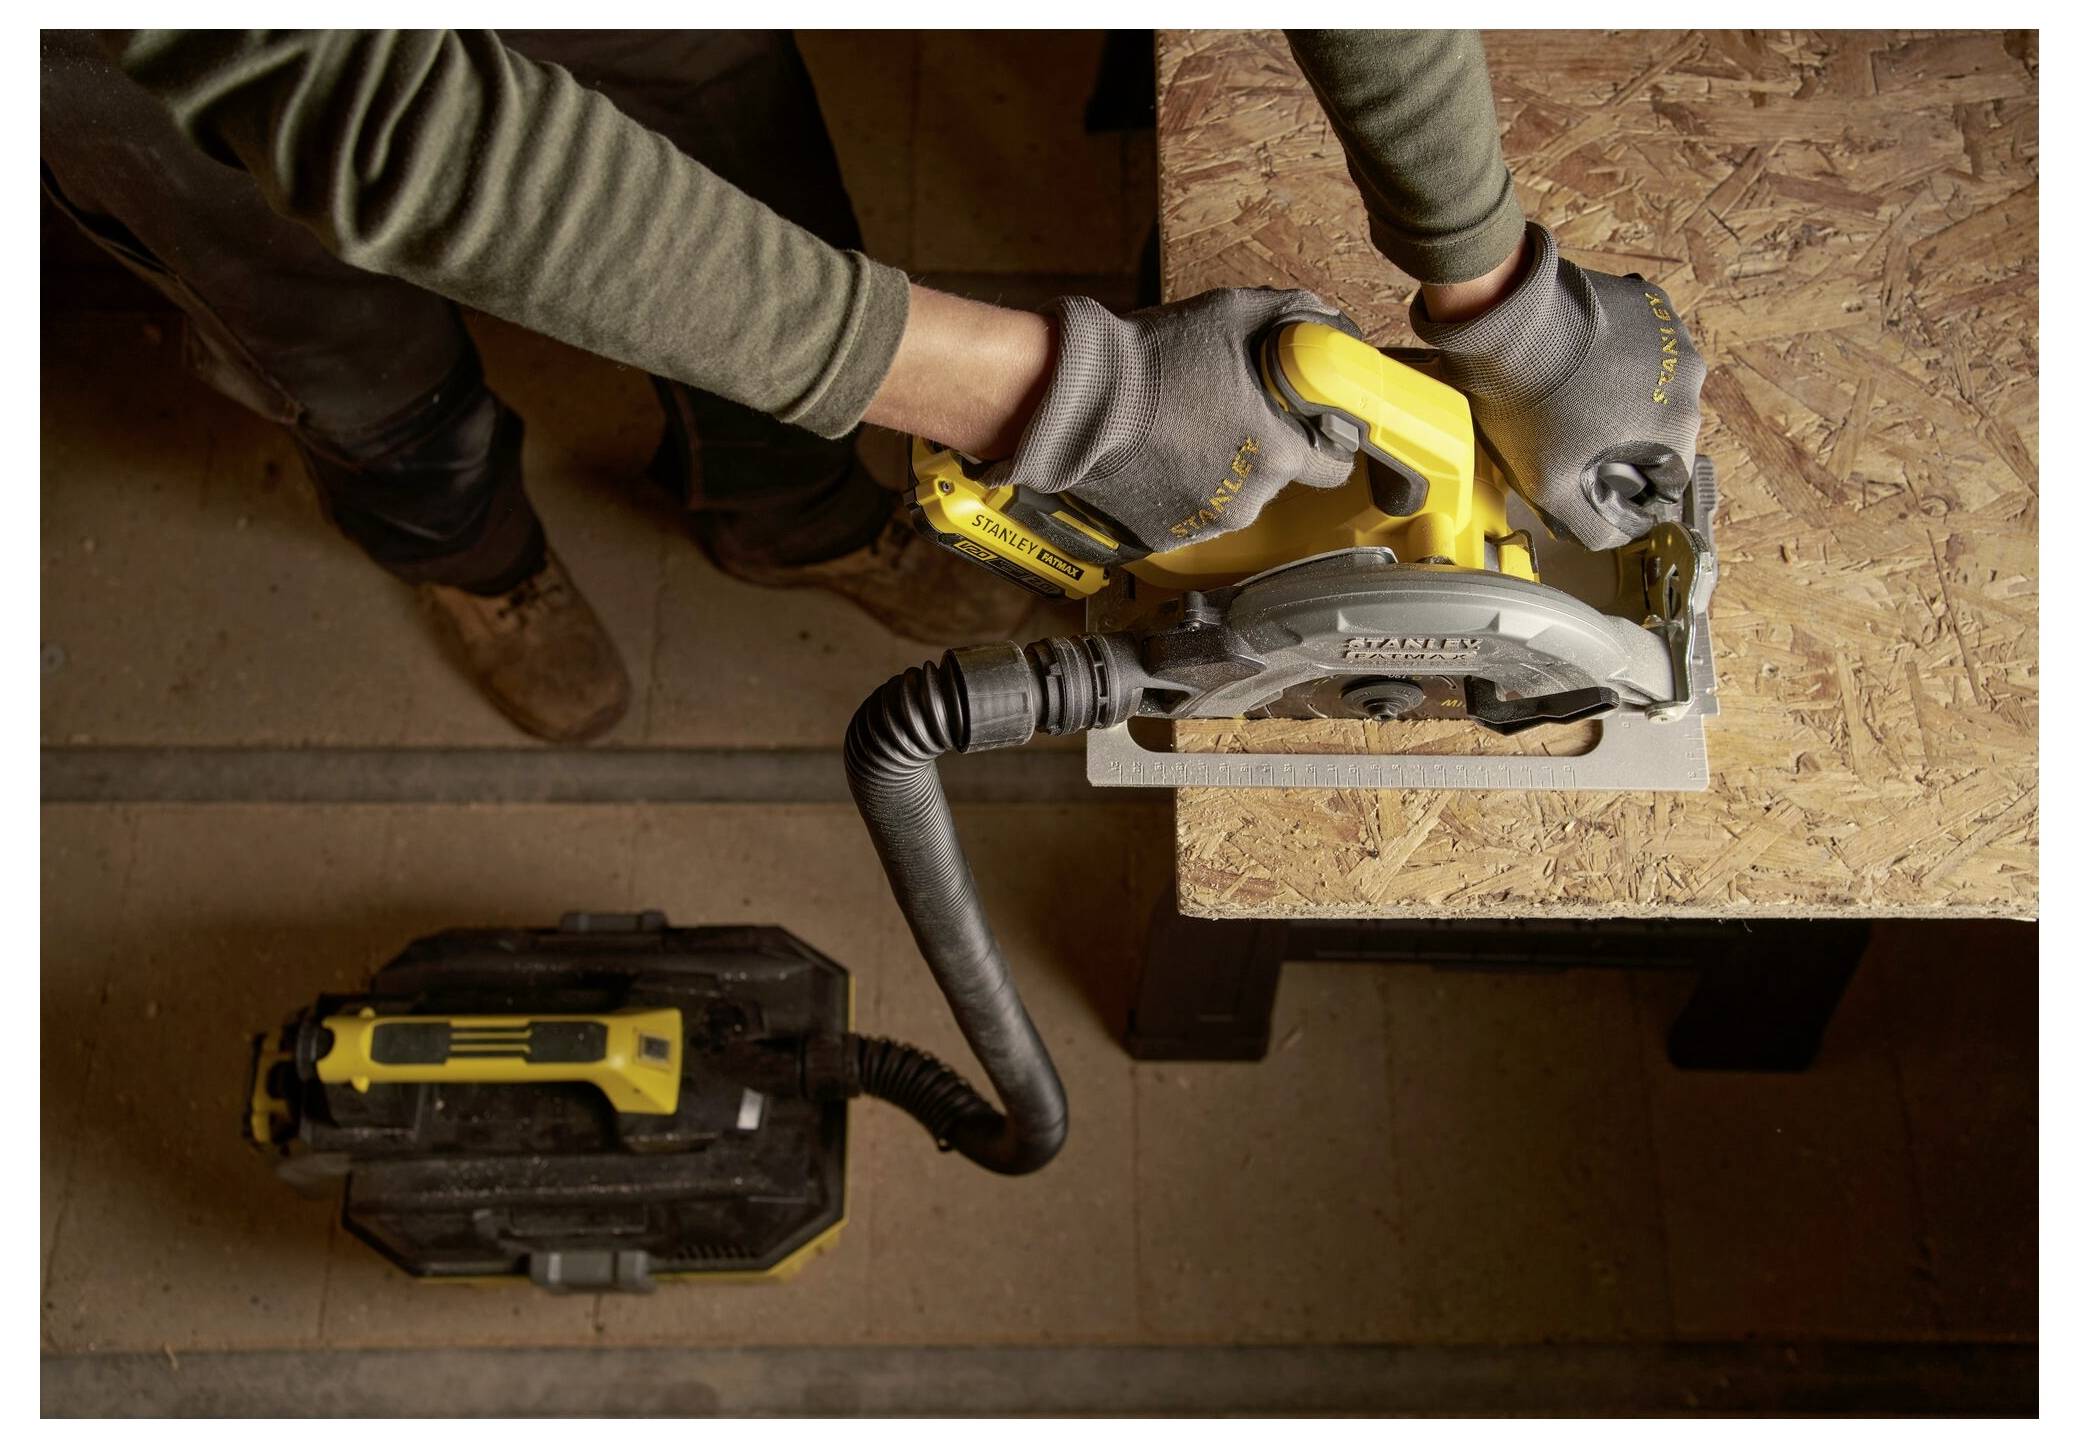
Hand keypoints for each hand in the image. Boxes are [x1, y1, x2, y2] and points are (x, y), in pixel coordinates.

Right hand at [987, 289, 1362, 550]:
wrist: (1078, 399)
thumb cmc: (1156, 358)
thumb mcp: (1232, 314)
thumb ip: (1292, 316)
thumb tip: (1325, 320)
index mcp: (1277, 454)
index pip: (1333, 468)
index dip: (1326, 443)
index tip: (1308, 425)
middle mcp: (1248, 500)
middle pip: (1278, 478)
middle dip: (1263, 448)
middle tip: (1229, 412)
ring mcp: (1204, 524)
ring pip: (1234, 496)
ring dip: (1222, 469)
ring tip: (1187, 431)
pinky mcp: (1164, 535)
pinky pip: (1191, 513)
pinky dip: (1184, 489)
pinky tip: (1162, 456)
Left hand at [1411, 222, 1705, 550]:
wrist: (1508, 322)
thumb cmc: (1529, 402)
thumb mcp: (1552, 486)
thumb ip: (1593, 525)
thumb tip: (1619, 536)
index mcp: (1676, 427)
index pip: (1671, 478)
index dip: (1635, 487)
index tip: (1600, 478)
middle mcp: (1688, 380)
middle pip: (1664, 429)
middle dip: (1627, 439)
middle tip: (1578, 435)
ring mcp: (1671, 334)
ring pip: (1654, 385)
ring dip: (1624, 396)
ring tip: (1574, 395)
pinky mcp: (1649, 303)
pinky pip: (1643, 343)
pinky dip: (1618, 355)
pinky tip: (1578, 360)